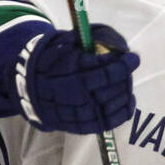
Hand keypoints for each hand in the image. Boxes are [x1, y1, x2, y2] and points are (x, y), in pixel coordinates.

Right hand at [19, 24, 138, 133]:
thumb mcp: (68, 40)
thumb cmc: (53, 60)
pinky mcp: (80, 125)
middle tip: (128, 67)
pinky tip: (127, 100)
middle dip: (124, 77)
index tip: (133, 58)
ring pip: (111, 106)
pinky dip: (122, 111)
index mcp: (68, 72)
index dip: (122, 65)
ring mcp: (76, 113)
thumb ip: (95, 39)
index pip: (103, 71)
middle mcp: (72, 95)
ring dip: (124, 92)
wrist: (31, 88)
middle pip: (109, 89)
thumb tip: (122, 47)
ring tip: (125, 81)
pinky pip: (108, 122)